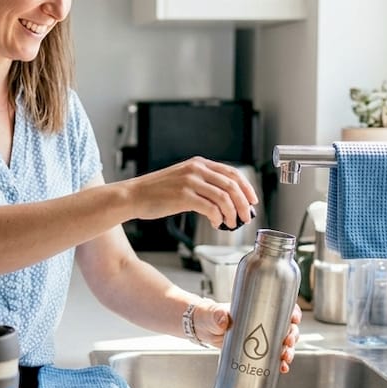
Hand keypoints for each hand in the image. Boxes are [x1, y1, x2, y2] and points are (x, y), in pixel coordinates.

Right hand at [122, 157, 257, 230]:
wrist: (134, 195)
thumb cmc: (156, 191)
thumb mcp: (182, 178)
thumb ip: (202, 182)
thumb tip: (224, 198)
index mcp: (199, 163)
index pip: (232, 173)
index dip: (247, 188)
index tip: (252, 201)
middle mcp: (196, 170)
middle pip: (232, 186)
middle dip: (244, 204)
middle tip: (246, 217)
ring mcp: (190, 182)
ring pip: (225, 198)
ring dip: (233, 214)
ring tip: (232, 223)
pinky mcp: (184, 196)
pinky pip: (211, 208)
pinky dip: (218, 218)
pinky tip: (216, 223)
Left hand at [197, 301, 301, 373]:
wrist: (203, 329)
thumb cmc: (210, 316)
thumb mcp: (214, 313)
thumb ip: (218, 315)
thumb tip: (224, 320)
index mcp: (257, 308)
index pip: (282, 307)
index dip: (292, 312)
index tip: (294, 318)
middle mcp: (263, 322)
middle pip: (287, 328)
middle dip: (292, 336)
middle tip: (287, 343)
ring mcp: (261, 337)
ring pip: (283, 343)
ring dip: (289, 351)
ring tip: (285, 358)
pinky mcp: (256, 351)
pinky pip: (273, 357)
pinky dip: (280, 363)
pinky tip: (282, 368)